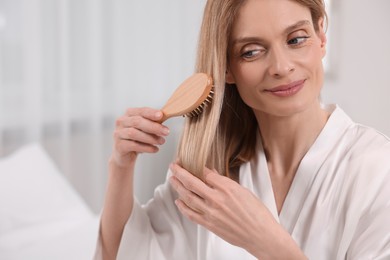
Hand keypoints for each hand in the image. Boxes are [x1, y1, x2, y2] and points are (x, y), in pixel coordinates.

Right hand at [111, 107, 169, 167]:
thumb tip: (165, 116)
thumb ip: (153, 122)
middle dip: (153, 127)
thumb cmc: (138, 139)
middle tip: (166, 132)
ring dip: (150, 138)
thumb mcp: (146, 129)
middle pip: (137, 122)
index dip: (151, 113)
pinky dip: (146, 147)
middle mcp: (121, 122)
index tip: (161, 115)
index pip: (141, 111)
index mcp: (129, 114)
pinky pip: (133, 145)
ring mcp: (118, 134)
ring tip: (161, 141)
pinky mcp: (119, 146)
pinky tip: (155, 149)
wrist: (126, 156)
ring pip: (134, 133)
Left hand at [169, 163, 304, 258]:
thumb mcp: (243, 191)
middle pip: (191, 182)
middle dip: (180, 172)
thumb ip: (225, 183)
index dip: (195, 166)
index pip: (205, 172)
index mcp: (227, 188)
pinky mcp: (209, 224)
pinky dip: (183, 207)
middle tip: (173, 166)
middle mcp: (216, 199)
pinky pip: (191, 214)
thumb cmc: (256, 214)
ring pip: (188, 196)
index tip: (189, 162)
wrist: (260, 235)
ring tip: (172, 179)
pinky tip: (179, 201)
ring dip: (177, 187)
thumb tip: (212, 175)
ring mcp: (211, 212)